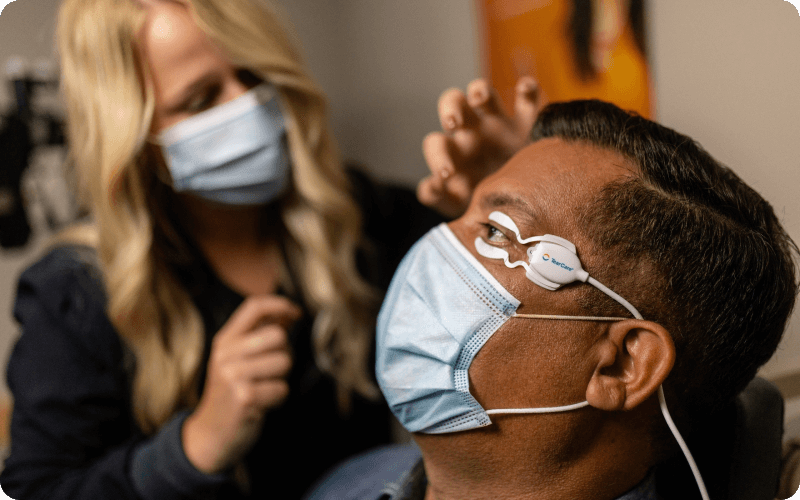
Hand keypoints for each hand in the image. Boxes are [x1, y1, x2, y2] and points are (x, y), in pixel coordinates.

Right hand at [182, 295, 300, 473]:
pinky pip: (282, 388)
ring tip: (265, 387)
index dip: (280, 305)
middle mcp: (226, 354)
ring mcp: (233, 376)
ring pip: (284, 361)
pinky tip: (263, 403)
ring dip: (282, 377)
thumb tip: (288, 313)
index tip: (296, 313)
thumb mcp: (236, 359)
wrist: (209, 435)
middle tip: (273, 370)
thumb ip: (259, 335)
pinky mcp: (244, 398)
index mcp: (224, 340)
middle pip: (278, 335)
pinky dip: (278, 398)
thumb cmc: (231, 394)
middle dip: (285, 352)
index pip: (254, 307)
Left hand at [417, 77, 539, 217]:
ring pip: (483, 93)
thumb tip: (430, 187)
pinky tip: (524, 88)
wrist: (520, 204)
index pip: (436, 144)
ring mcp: (498, 122)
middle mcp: (472, 131)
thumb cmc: (483, 202)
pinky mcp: (528, 122)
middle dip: (450, 110)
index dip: (437, 156)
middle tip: (453, 123)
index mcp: (453, 153)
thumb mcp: (461, 204)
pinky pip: (528, 97)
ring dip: (479, 92)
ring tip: (479, 99)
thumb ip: (441, 196)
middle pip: (453, 105)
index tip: (447, 174)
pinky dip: (527, 89)